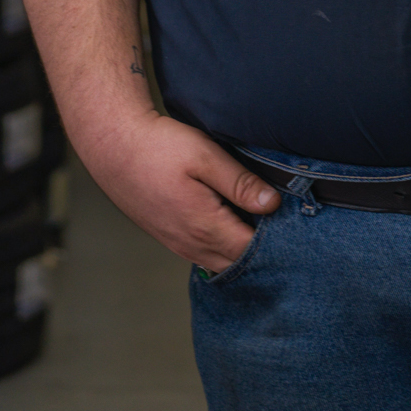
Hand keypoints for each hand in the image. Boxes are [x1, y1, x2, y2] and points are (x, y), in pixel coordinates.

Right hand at [82, 111, 280, 271]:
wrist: (115, 148)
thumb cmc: (160, 148)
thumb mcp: (205, 156)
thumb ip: (240, 183)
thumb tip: (273, 204)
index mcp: (205, 227)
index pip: (252, 251)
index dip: (277, 240)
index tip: (295, 222)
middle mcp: (192, 245)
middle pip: (239, 262)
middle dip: (264, 249)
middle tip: (285, 223)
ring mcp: (179, 245)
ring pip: (222, 262)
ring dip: (243, 249)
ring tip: (262, 221)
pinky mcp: (172, 238)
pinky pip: (206, 255)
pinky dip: (225, 247)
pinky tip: (234, 222)